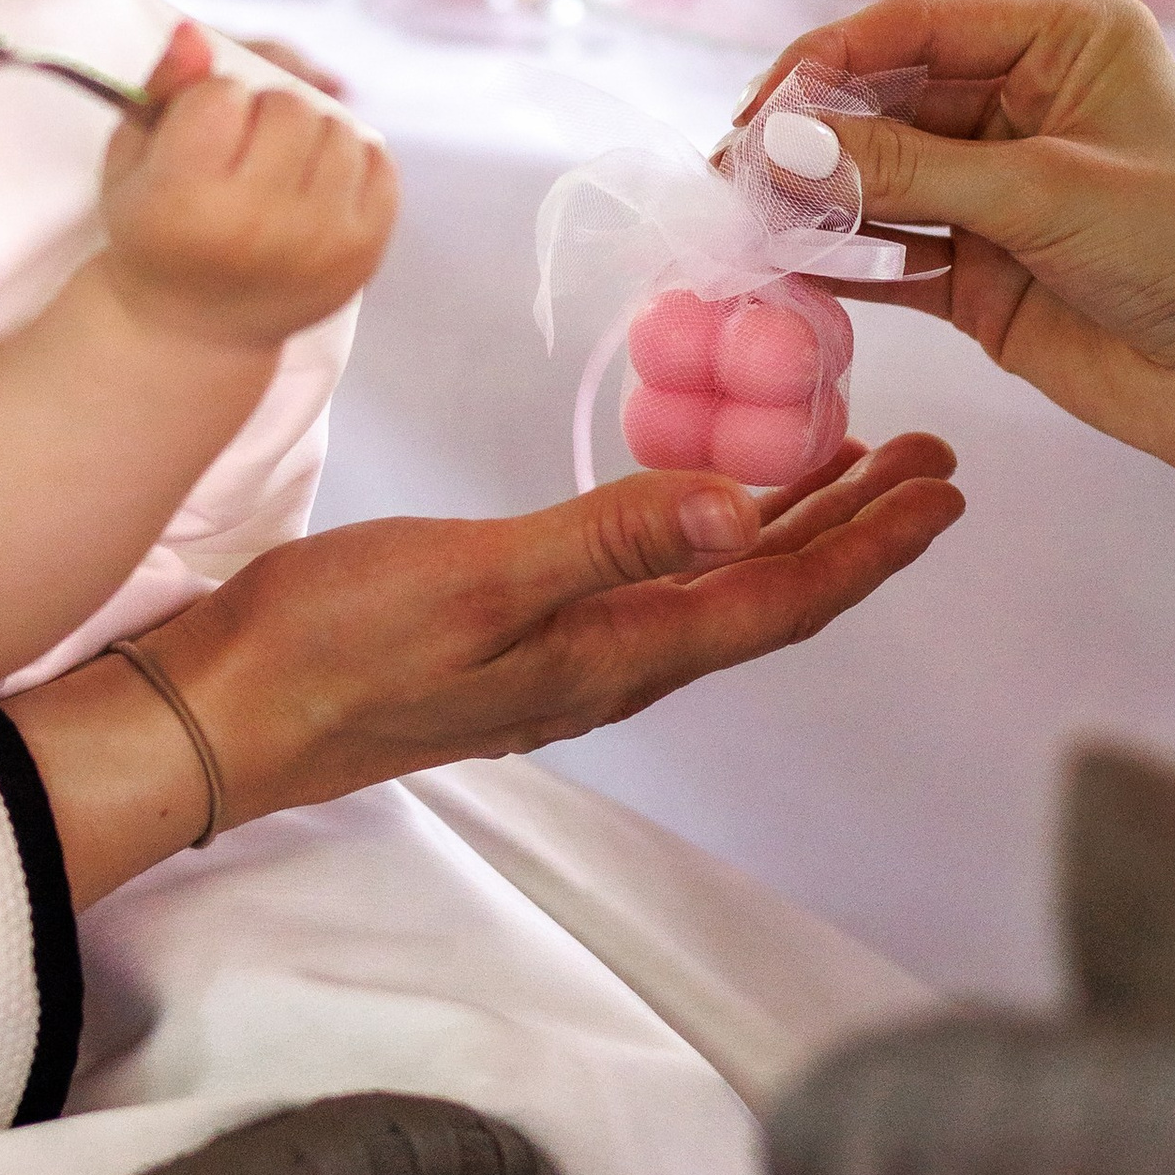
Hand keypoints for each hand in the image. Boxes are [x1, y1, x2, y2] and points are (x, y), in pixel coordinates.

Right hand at [100, 43, 396, 348]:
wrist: (197, 327)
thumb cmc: (157, 228)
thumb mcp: (132, 160)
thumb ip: (162, 88)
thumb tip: (196, 35)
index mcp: (184, 202)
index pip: (223, 94)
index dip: (210, 103)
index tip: (200, 138)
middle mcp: (255, 227)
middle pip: (287, 105)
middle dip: (264, 113)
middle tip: (242, 154)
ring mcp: (318, 244)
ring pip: (338, 127)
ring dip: (309, 133)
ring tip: (278, 170)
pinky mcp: (364, 253)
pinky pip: (379, 160)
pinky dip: (351, 160)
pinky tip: (314, 187)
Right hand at [158, 433, 964, 815]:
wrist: (227, 713)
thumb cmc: (335, 645)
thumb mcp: (476, 577)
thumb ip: (608, 537)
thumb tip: (738, 510)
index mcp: (617, 654)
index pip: (779, 600)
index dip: (871, 546)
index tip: (946, 492)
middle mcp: (610, 664)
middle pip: (766, 595)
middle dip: (857, 528)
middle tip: (932, 462)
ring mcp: (564, 653)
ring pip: (714, 588)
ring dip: (791, 526)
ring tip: (852, 466)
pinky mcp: (519, 634)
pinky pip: (654, 582)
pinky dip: (707, 532)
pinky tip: (701, 503)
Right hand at [743, 0, 1174, 492]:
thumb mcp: (1045, 190)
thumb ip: (908, 169)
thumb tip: (782, 147)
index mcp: (1064, 39)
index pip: (917, 24)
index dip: (829, 60)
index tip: (758, 108)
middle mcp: (1026, 102)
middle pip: (886, 99)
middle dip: (810, 134)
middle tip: (728, 173)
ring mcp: (1001, 191)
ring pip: (879, 177)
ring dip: (815, 198)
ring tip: (739, 220)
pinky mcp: (984, 271)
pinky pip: (892, 251)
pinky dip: (839, 259)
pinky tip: (784, 266)